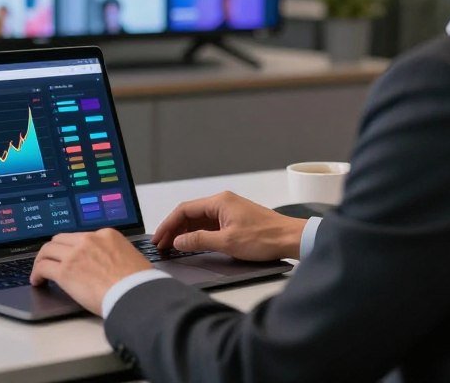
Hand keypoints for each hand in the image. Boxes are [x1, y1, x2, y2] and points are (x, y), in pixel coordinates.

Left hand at [30, 229, 152, 314]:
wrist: (135, 294)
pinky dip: (37, 273)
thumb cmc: (138, 282)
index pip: (81, 237)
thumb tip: (108, 263)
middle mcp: (88, 240)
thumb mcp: (130, 257)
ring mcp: (75, 254)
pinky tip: (38, 281)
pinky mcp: (65, 271)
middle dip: (54, 250)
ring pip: (48, 250)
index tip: (69, 255)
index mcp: (106, 235)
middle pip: (61, 239)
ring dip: (41, 260)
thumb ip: (115, 254)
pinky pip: (43, 267)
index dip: (72, 247)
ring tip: (40, 271)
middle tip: (50, 260)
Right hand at [152, 191, 306, 261]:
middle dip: (174, 229)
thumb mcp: (227, 242)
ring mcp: (229, 211)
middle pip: (190, 214)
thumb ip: (199, 241)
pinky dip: (198, 234)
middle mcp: (222, 202)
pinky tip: (192, 245)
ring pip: (199, 220)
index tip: (158, 238)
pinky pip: (210, 225)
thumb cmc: (264, 238)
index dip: (168, 225)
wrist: (290, 238)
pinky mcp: (235, 220)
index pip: (184, 210)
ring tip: (173, 247)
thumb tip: (178, 242)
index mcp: (219, 202)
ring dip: (185, 232)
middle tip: (162, 246)